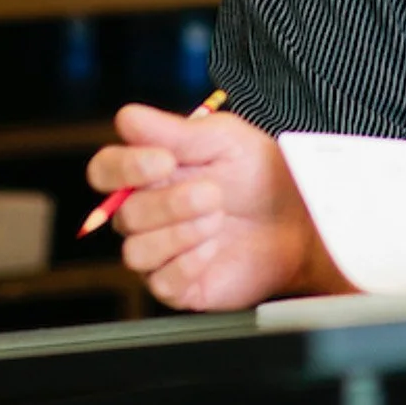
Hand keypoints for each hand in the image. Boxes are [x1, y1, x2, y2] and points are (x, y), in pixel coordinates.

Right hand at [85, 104, 350, 309]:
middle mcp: (146, 214)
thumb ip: (176, 131)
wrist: (299, 221)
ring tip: (218, 219)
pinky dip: (189, 262)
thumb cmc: (261, 175)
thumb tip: (128, 118)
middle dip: (170, 203)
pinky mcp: (177, 286)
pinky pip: (161, 281)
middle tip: (213, 194)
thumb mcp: (225, 140)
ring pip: (135, 251)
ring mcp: (159, 252)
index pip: (105, 170)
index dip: (124, 167)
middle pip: (123, 214)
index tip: (163, 161)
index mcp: (151, 173)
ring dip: (180, 233)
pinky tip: (215, 248)